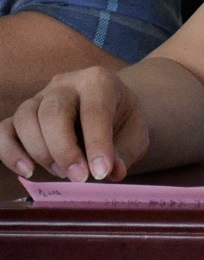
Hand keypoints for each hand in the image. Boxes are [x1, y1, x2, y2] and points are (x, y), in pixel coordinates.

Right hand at [0, 65, 146, 183]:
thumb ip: (125, 152)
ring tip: (63, 173)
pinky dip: (9, 152)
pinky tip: (27, 171)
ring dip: (41, 152)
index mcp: (99, 81)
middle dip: (64, 150)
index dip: (96, 143)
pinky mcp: (20, 115)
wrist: (108, 108)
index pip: (94, 111)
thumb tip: (113, 172)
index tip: (99, 172)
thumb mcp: (135, 134)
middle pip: (53, 112)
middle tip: (79, 178)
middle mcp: (65, 84)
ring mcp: (39, 97)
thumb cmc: (121, 120)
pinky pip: (4, 130)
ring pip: (25, 119)